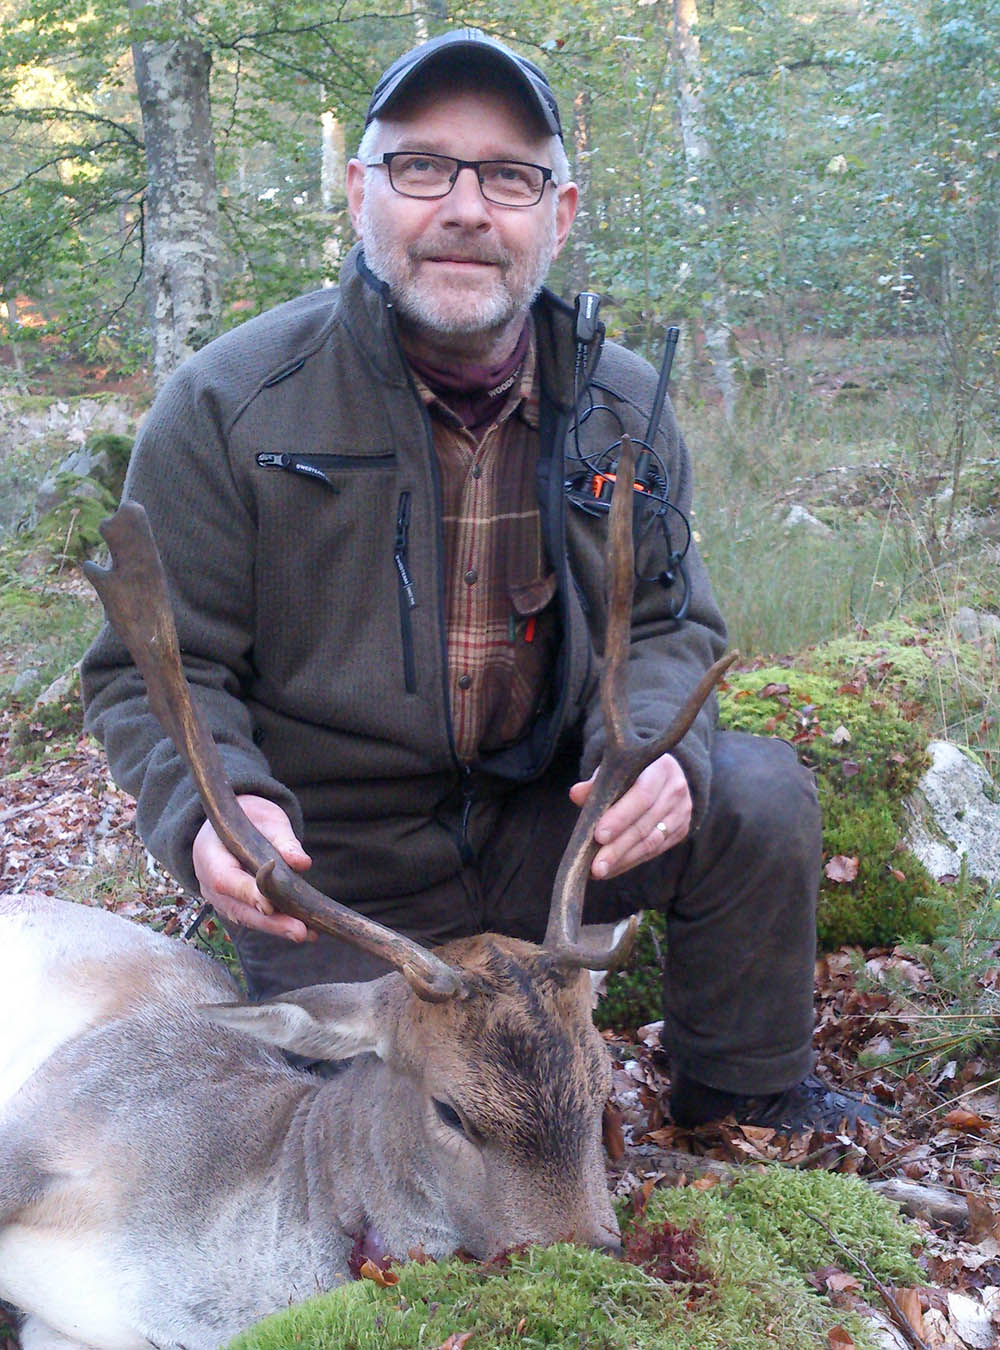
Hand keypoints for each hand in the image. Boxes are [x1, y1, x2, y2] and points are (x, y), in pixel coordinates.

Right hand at [192, 794, 317, 941]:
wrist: (229, 823)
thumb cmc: (248, 817)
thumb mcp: (266, 818)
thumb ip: (282, 839)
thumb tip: (302, 863)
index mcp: (209, 853)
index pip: (225, 879)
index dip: (247, 894)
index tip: (270, 906)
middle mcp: (208, 881)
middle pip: (237, 908)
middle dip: (269, 922)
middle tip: (299, 931)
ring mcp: (218, 898)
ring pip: (245, 918)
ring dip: (276, 928)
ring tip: (306, 933)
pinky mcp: (232, 905)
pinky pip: (251, 918)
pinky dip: (274, 924)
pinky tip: (301, 929)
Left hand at [569, 752, 691, 880]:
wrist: (664, 774)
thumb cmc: (633, 770)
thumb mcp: (616, 768)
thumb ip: (597, 782)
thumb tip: (575, 794)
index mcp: (661, 768)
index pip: (641, 796)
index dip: (620, 817)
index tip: (599, 836)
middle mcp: (675, 790)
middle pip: (645, 824)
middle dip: (618, 847)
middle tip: (596, 866)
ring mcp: (681, 812)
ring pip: (651, 842)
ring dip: (623, 859)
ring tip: (599, 871)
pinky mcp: (680, 830)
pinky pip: (654, 850)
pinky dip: (630, 861)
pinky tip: (611, 868)